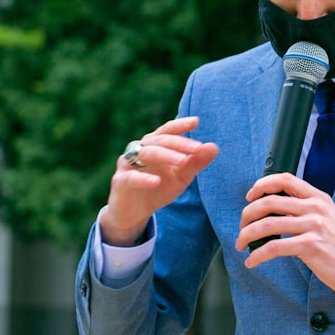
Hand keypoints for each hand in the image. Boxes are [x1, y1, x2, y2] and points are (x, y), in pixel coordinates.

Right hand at [100, 117, 218, 245]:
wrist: (135, 212)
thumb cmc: (159, 188)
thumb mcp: (181, 176)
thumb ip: (196, 162)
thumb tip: (214, 147)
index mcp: (154, 145)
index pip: (167, 131)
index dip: (180, 125)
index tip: (196, 121)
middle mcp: (139, 150)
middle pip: (160, 141)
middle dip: (180, 144)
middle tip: (198, 147)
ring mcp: (127, 165)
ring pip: (146, 154)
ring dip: (165, 155)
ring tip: (183, 161)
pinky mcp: (120, 182)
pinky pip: (130, 177)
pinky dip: (143, 178)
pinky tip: (156, 181)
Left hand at [236, 173, 334, 302]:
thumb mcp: (327, 219)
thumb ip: (306, 210)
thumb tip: (273, 211)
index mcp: (319, 198)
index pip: (285, 179)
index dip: (262, 185)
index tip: (250, 196)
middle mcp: (316, 208)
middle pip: (270, 202)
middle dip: (248, 214)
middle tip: (242, 227)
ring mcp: (314, 226)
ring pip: (268, 224)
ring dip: (247, 235)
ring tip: (241, 245)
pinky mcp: (311, 246)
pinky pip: (274, 246)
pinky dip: (258, 255)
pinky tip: (252, 262)